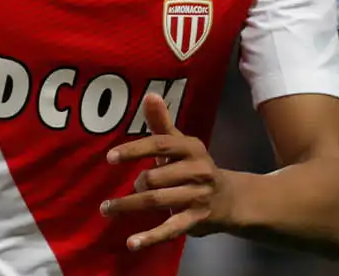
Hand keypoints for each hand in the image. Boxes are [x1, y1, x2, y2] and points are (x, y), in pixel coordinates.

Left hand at [101, 93, 233, 250]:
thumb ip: (162, 122)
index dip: (134, 150)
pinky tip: (132, 243)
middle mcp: (198, 171)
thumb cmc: (195, 166)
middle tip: (130, 185)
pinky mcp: (197, 220)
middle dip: (138, 183)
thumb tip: (150, 95)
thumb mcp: (181, 143)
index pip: (159, 145)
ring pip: (159, 201)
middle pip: (156, 176)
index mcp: (191, 148)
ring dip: (129, 205)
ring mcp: (198, 197)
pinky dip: (151, 237)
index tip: (109, 157)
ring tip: (107, 208)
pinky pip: (171, 228)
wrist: (232, 199)